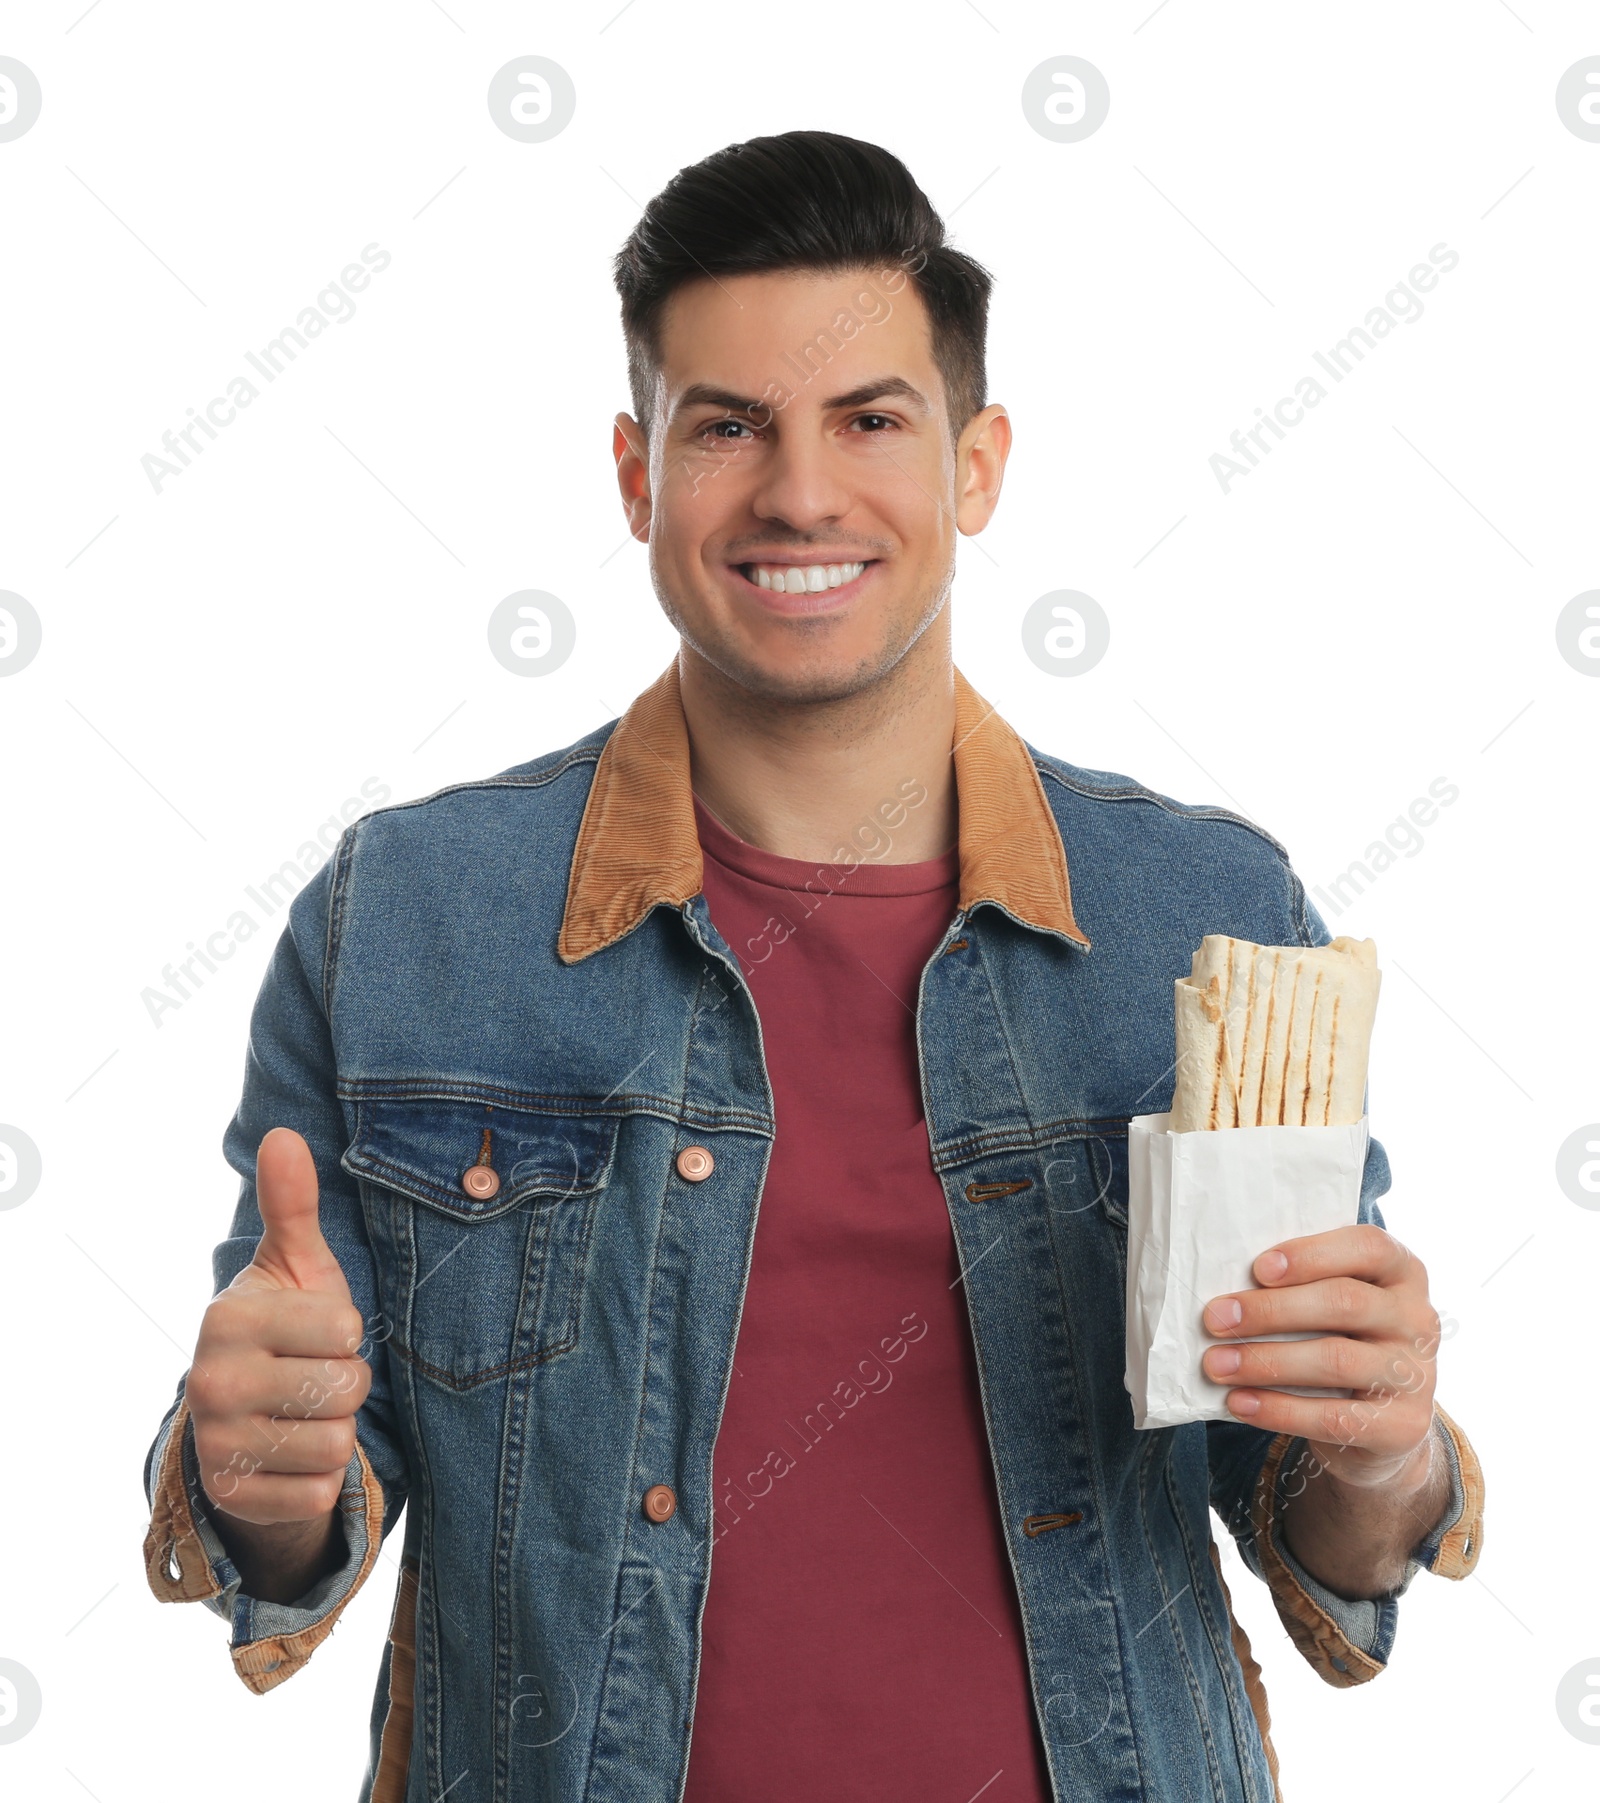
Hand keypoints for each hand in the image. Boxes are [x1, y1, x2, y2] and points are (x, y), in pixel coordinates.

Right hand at [185, 1128, 371, 1524]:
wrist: (249, 1414)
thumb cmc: (289, 1326)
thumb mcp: (295, 1265)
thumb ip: (293, 1204)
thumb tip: (284, 1134)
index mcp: (229, 1319)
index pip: (344, 1331)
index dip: (348, 1333)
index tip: (321, 1332)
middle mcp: (211, 1383)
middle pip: (345, 1391)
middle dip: (349, 1384)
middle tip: (317, 1375)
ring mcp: (217, 1445)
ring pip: (336, 1446)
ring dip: (337, 1432)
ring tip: (307, 1412)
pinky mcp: (233, 1498)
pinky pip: (318, 1494)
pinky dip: (320, 1480)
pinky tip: (296, 1454)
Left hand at [1201, 1224, 1440, 1488]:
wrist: (1382, 1425)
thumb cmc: (1340, 1340)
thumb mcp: (1332, 1303)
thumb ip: (1300, 1286)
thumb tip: (1228, 1294)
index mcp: (1402, 1272)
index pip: (1368, 1247)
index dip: (1312, 1254)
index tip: (1259, 1268)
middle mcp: (1418, 1318)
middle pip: (1343, 1302)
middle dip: (1270, 1310)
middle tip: (1215, 1319)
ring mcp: (1417, 1374)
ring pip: (1335, 1360)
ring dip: (1265, 1361)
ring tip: (1217, 1363)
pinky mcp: (1404, 1426)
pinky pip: (1335, 1417)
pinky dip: (1279, 1409)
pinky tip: (1239, 1401)